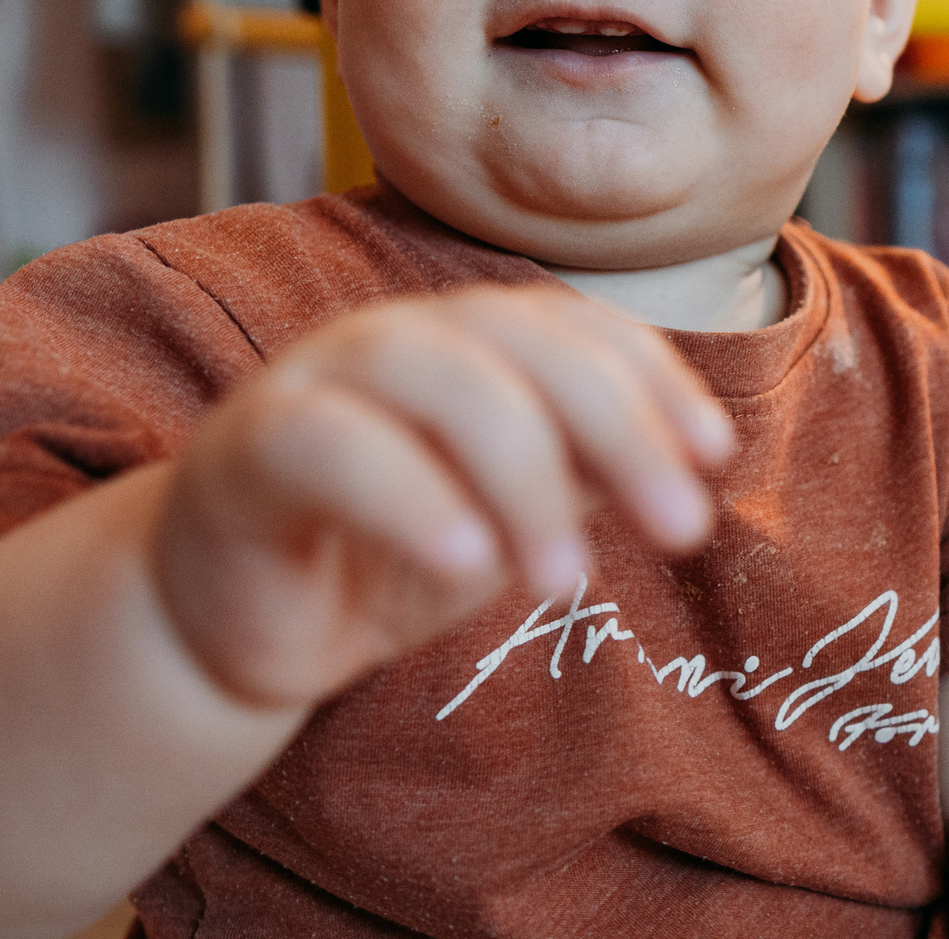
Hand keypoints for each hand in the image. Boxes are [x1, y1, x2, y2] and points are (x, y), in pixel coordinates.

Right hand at [151, 286, 735, 714]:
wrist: (234, 620)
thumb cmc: (385, 553)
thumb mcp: (510, 516)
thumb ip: (585, 472)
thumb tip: (689, 458)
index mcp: (467, 341)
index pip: (575, 329)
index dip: (653, 379)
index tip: (714, 456)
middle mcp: (399, 340)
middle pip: (523, 344)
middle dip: (618, 429)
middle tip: (682, 528)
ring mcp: (318, 378)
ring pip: (440, 382)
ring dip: (523, 477)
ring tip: (567, 580)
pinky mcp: (249, 444)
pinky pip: (334, 447)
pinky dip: (411, 498)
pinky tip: (466, 564)